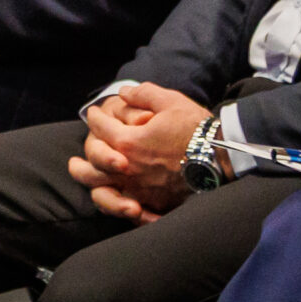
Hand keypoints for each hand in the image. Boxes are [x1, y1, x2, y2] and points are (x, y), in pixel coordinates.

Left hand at [67, 83, 213, 222]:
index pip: (102, 128)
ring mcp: (139, 189)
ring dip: (89, 181)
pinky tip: (112, 198)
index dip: (95, 117)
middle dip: (82, 154)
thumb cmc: (196, 128)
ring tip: (83, 176)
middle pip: (92, 164)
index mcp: (129, 141)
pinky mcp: (153, 204)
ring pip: (103, 190)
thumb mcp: (170, 101)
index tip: (94, 113)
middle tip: (77, 152)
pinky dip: (114, 204)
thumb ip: (143, 94)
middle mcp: (128, 169)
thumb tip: (123, 93)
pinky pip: (125, 208)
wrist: (223, 157)